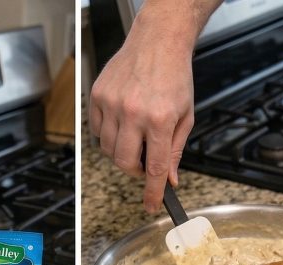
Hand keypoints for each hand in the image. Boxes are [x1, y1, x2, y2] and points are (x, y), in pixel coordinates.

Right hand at [90, 0, 196, 212]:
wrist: (158, 41)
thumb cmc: (174, 76)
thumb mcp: (185, 115)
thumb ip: (175, 150)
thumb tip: (170, 180)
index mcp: (159, 119)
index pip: (155, 168)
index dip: (152, 192)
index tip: (151, 205)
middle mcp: (133, 112)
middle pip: (124, 163)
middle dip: (134, 170)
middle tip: (143, 161)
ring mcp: (112, 103)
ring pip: (107, 150)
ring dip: (120, 151)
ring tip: (134, 135)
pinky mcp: (98, 96)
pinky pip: (97, 130)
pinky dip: (108, 134)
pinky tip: (121, 122)